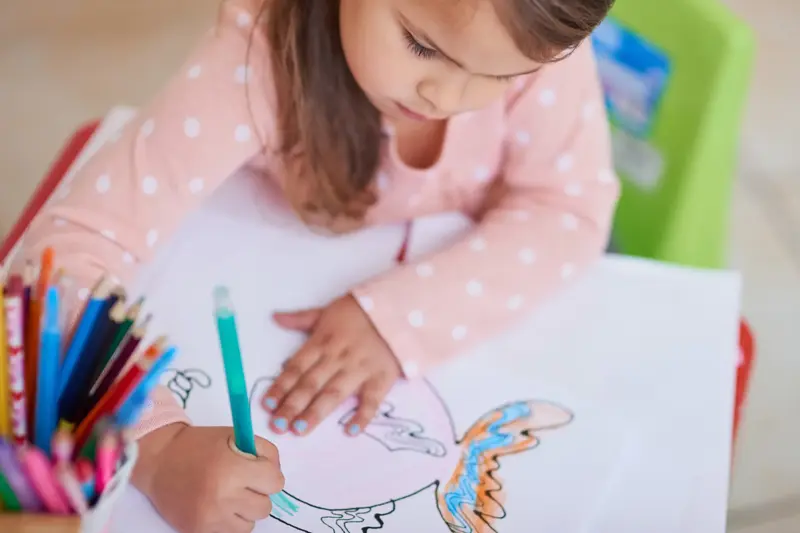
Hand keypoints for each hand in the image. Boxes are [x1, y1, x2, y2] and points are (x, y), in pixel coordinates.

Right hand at [142, 426, 283, 532]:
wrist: (160, 460)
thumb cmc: (200, 445)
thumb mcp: (236, 437)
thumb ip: (264, 452)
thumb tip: (276, 474)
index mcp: (233, 468)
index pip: (275, 482)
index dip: (269, 474)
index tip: (258, 470)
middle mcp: (223, 496)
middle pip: (265, 506)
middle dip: (258, 493)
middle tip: (242, 482)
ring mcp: (211, 517)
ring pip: (251, 524)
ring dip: (245, 511)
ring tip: (229, 495)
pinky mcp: (199, 530)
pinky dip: (230, 522)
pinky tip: (219, 507)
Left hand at [265, 294, 401, 435]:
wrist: (400, 309)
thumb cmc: (361, 312)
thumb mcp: (328, 311)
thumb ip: (301, 319)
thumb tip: (275, 317)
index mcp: (322, 342)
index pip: (296, 367)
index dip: (281, 385)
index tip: (266, 404)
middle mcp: (338, 358)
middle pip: (311, 383)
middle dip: (292, 405)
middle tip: (277, 425)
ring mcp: (360, 369)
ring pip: (334, 393)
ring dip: (316, 412)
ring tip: (299, 430)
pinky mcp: (381, 378)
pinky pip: (371, 400)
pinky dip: (363, 416)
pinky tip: (350, 431)